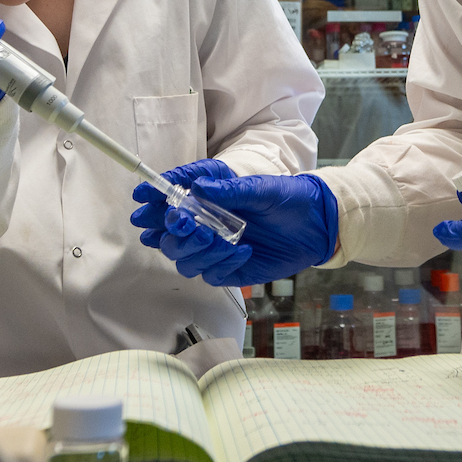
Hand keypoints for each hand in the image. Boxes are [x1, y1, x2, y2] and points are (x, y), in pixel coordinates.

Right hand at [130, 160, 337, 286]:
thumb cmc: (288, 198)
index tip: (144, 195)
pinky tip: (243, 251)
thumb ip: (231, 191)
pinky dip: (221, 264)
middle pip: (168, 232)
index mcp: (209, 194)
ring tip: (217, 238)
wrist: (317, 226)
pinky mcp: (227, 268)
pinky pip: (209, 274)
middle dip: (171, 229)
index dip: (155, 195)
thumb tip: (199, 187)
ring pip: (182, 257)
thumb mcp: (262, 189)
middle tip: (184, 223)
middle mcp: (205, 221)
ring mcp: (214, 247)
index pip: (172, 194)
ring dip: (194, 249)